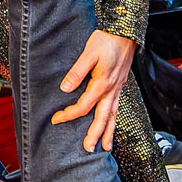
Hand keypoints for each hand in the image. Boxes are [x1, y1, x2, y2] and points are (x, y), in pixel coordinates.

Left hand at [52, 29, 135, 152]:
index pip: (84, 106)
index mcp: (102, 84)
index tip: (56, 119)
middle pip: (103, 118)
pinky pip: (117, 108)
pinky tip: (111, 124)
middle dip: (95, 135)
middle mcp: (112, 90)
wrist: (125, 33)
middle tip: (88, 149)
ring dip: (109, 132)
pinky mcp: (120, 85)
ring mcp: (118, 89)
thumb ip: (77, 72)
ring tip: (106, 146)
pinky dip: (114, 120)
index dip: (69, 114)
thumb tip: (65, 88)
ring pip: (113, 116)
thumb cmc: (107, 40)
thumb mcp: (89, 53)